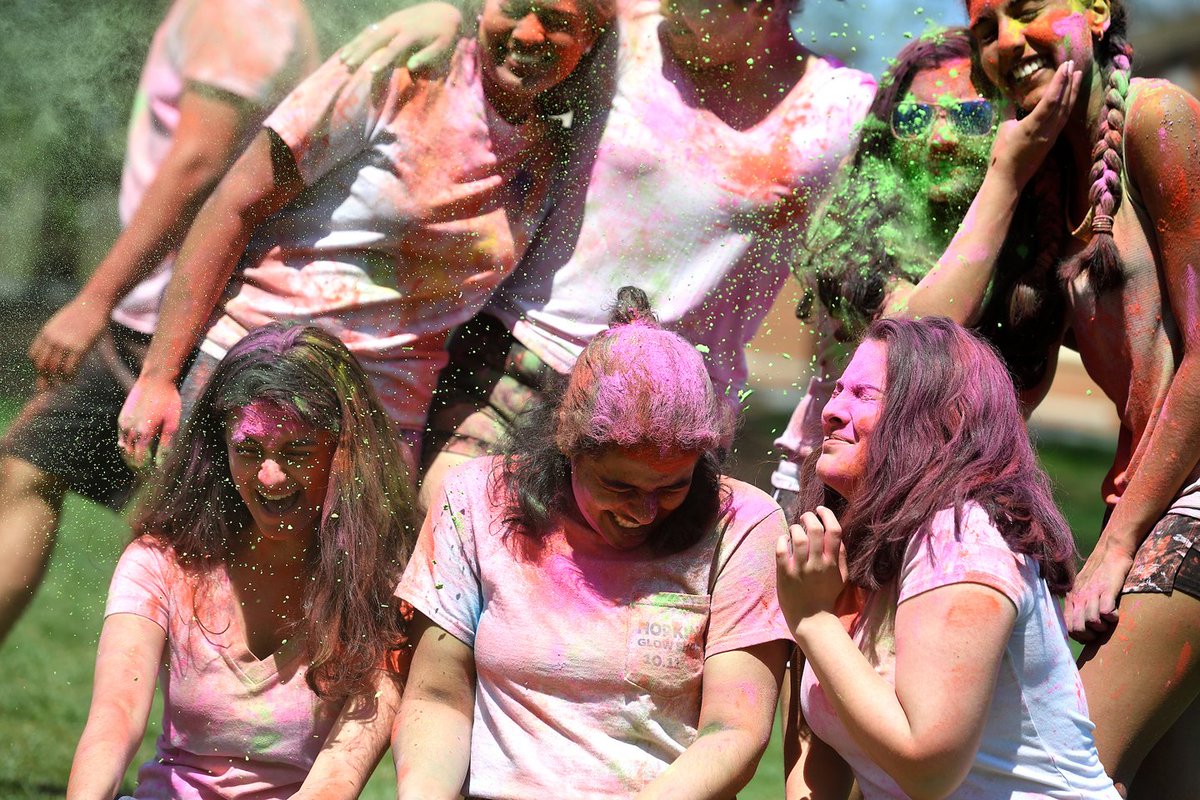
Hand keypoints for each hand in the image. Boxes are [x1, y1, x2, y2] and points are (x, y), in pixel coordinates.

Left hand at [28, 297, 110, 388]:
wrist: (93, 305)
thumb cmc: (79, 314)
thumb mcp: (60, 323)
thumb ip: (53, 336)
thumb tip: (52, 348)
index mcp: (45, 333)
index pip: (34, 355)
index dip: (38, 367)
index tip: (45, 373)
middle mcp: (52, 340)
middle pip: (42, 365)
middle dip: (45, 378)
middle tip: (51, 385)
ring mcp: (65, 344)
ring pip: (55, 369)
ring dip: (57, 380)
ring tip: (63, 384)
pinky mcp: (79, 348)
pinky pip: (70, 368)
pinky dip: (69, 377)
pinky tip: (71, 380)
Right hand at [117, 376, 180, 469]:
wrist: (155, 378)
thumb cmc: (168, 400)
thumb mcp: (173, 422)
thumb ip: (166, 444)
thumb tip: (162, 464)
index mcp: (144, 433)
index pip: (141, 461)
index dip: (147, 471)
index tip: (155, 476)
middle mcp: (130, 430)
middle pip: (130, 457)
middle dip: (139, 468)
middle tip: (149, 475)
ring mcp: (123, 423)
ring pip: (124, 449)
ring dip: (132, 459)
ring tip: (143, 465)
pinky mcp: (121, 418)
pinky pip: (121, 438)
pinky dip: (127, 447)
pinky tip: (136, 451)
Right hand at [338, 3, 462, 74]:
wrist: (444, 11)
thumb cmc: (445, 34)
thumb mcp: (443, 46)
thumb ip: (428, 56)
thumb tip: (410, 66)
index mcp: (411, 32)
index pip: (394, 47)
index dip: (382, 59)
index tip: (370, 71)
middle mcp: (398, 24)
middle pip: (376, 38)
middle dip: (361, 51)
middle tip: (348, 65)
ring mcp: (391, 21)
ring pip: (369, 32)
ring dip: (355, 45)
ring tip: (342, 59)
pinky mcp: (389, 20)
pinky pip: (371, 29)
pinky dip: (359, 39)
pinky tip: (349, 48)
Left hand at [776, 506, 848, 630]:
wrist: (812, 619)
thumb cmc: (826, 596)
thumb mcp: (841, 577)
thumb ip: (841, 556)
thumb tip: (837, 536)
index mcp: (832, 562)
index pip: (834, 531)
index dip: (827, 515)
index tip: (820, 509)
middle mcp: (818, 563)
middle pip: (815, 529)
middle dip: (809, 517)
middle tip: (805, 516)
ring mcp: (801, 568)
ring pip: (798, 537)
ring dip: (795, 528)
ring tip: (795, 529)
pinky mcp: (785, 574)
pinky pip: (781, 550)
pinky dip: (782, 540)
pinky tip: (783, 540)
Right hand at [990, 59, 1083, 190]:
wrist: (1009, 179)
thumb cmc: (1002, 154)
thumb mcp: (1004, 129)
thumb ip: (1009, 111)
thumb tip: (1009, 95)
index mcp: (1033, 126)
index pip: (1051, 99)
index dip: (1059, 81)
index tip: (1065, 65)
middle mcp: (1047, 130)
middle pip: (1063, 103)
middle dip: (1069, 82)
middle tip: (1073, 65)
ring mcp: (1051, 136)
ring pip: (1066, 111)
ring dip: (1072, 92)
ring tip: (1077, 76)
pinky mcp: (1051, 141)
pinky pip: (1063, 119)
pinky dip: (1068, 105)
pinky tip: (1070, 98)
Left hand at [1064, 542, 1133, 642]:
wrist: (1110, 550)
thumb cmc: (1098, 573)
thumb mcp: (1081, 588)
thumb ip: (1077, 604)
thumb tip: (1078, 625)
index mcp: (1071, 598)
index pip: (1068, 627)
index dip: (1080, 636)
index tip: (1091, 634)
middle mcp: (1079, 596)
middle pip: (1078, 628)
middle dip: (1091, 635)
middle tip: (1102, 629)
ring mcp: (1092, 593)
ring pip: (1091, 621)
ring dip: (1103, 626)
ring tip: (1109, 619)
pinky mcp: (1107, 589)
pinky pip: (1106, 611)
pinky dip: (1113, 617)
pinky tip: (1116, 611)